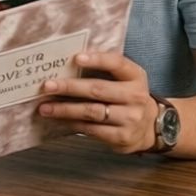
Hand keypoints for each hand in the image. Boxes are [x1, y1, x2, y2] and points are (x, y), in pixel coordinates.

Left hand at [38, 51, 156, 154]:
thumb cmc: (128, 97)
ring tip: (45, 107)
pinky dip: (72, 123)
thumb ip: (105, 70)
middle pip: (98, 90)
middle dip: (70, 87)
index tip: (75, 58)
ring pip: (92, 112)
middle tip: (48, 86)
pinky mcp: (122, 137)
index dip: (97, 59)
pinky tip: (59, 119)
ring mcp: (130, 119)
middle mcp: (136, 97)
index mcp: (136, 76)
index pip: (117, 63)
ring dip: (65, 109)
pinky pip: (92, 129)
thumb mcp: (125, 80)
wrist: (150, 127)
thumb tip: (67, 63)